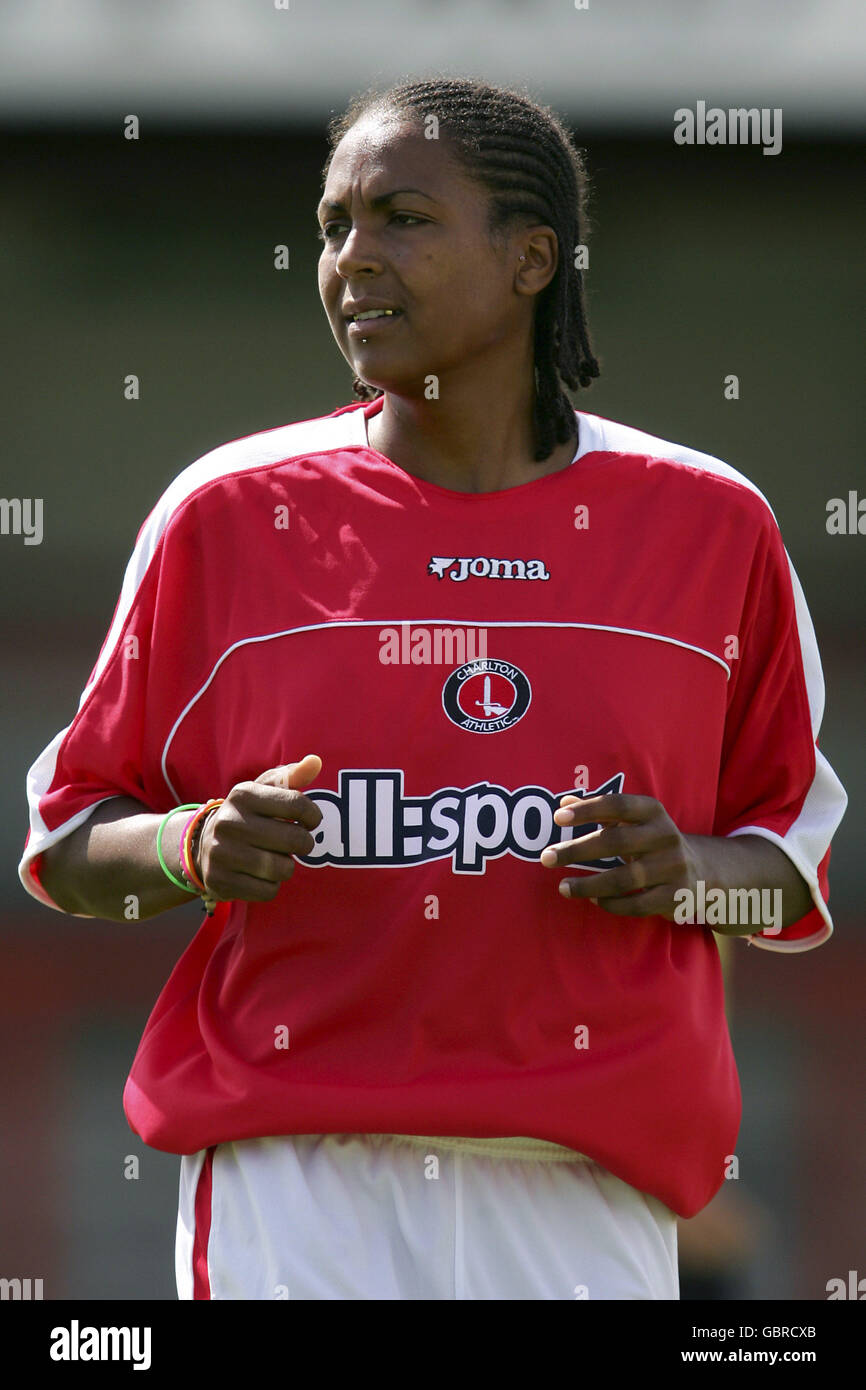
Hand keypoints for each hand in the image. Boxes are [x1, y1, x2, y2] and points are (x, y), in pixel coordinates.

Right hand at [196, 754, 323, 903]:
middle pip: (294, 839)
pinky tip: (260, 875)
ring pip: (282, 868)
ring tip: (276, 858)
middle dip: (303, 843)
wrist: (202, 845)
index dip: (313, 816)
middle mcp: (229, 822)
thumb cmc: (247, 815)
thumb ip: (291, 776)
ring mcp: (221, 853)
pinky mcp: (220, 882)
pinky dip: (271, 885)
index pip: (298, 804)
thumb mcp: (263, 791)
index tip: (308, 821)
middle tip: (295, 842)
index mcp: (242, 795)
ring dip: (287, 866)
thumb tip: (315, 762)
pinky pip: (268, 891)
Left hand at [540, 793, 699, 918]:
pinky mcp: (676, 896)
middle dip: (577, 850)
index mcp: (653, 812)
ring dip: (588, 884)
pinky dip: (611, 903)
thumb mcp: (634, 821)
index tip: (558, 818)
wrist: (702, 872)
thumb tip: (564, 802)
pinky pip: (637, 904)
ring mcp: (673, 867)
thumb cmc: (652, 842)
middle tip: (546, 858)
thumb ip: (601, 811)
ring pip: (623, 878)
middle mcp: (666, 836)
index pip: (618, 805)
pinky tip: (593, 899)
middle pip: (616, 842)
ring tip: (563, 887)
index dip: (589, 809)